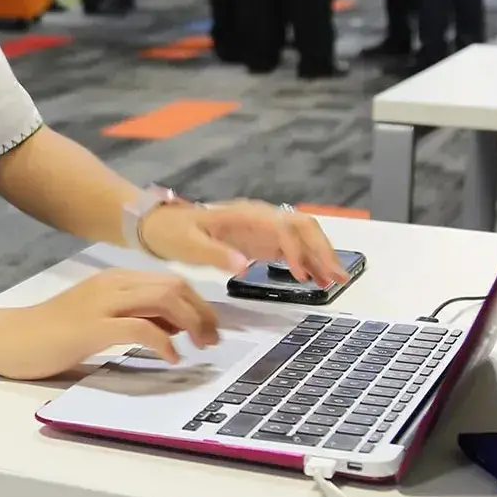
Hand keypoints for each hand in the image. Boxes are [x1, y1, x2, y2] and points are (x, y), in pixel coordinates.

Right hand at [0, 269, 220, 379]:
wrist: (8, 338)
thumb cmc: (50, 334)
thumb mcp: (100, 321)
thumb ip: (135, 317)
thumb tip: (175, 326)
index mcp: (113, 280)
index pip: (169, 280)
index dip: (198, 303)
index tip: (210, 329)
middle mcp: (110, 284)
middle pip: (173, 286)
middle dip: (202, 313)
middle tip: (212, 341)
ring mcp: (101, 303)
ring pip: (163, 299)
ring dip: (191, 324)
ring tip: (199, 348)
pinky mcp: (92, 327)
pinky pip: (141, 328)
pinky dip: (164, 342)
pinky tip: (171, 358)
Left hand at [139, 200, 348, 284]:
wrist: (159, 226)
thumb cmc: (172, 232)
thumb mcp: (189, 245)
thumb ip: (216, 254)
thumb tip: (245, 265)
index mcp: (245, 215)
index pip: (283, 227)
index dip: (297, 250)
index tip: (302, 275)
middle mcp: (260, 217)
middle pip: (303, 226)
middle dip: (322, 249)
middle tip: (337, 277)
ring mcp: (262, 228)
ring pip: (302, 236)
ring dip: (320, 255)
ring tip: (335, 281)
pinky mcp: (260, 240)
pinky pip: (292, 248)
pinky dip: (308, 261)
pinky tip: (317, 279)